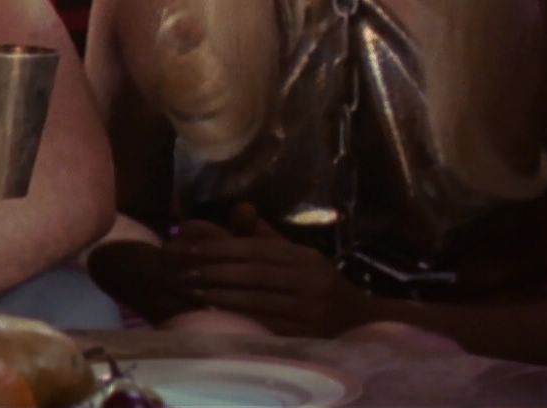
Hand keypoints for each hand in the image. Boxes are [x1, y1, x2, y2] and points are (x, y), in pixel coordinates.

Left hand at [162, 207, 370, 336]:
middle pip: (253, 273)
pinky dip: (237, 316)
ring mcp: (306, 310)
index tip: (193, 249)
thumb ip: (268, 238)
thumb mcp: (301, 256)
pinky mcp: (303, 335)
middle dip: (215, 271)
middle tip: (185, 270)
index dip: (222, 248)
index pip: (257, 250)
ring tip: (192, 290)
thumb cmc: (322, 286)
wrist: (360, 322)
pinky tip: (214, 312)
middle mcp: (307, 281)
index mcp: (304, 259)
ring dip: (220, 295)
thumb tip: (239, 210)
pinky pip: (264, 323)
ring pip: (256, 300)